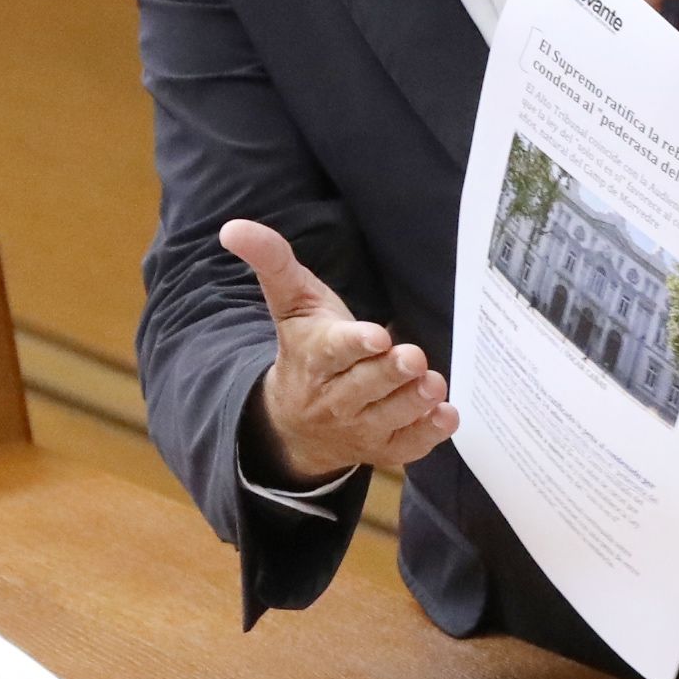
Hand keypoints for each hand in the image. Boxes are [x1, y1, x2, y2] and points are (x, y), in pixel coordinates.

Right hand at [222, 218, 454, 482]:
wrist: (293, 422)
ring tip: (434, 384)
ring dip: (413, 403)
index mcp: (314, 357)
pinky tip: (445, 417)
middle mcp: (334, 398)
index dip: (355, 345)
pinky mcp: (381, 449)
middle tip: (414, 358)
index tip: (378, 336)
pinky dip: (426, 435)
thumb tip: (233, 228)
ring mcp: (358, 428)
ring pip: (387, 418)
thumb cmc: (306, 346)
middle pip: (365, 386)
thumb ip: (271, 262)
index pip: (333, 351)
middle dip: (391, 373)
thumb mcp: (291, 302)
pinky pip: (405, 448)